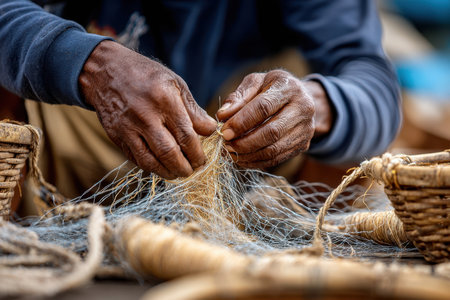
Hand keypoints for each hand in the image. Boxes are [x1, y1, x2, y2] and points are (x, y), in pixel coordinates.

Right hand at [79, 41, 216, 178]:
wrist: (104, 71)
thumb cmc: (145, 75)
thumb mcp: (174, 83)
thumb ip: (193, 109)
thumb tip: (210, 130)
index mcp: (164, 100)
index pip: (186, 136)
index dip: (197, 153)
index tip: (203, 160)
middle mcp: (144, 115)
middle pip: (168, 153)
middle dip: (184, 168)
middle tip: (192, 170)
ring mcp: (127, 128)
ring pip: (150, 161)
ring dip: (167, 172)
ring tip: (178, 173)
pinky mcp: (115, 136)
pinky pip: (135, 159)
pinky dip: (150, 167)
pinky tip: (161, 166)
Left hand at [217, 70, 332, 168]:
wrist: (300, 98)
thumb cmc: (272, 88)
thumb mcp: (255, 82)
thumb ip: (238, 97)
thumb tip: (223, 116)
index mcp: (289, 88)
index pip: (263, 107)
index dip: (241, 122)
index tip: (224, 131)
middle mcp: (303, 108)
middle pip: (271, 132)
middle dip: (244, 142)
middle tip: (225, 145)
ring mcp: (306, 129)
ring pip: (274, 149)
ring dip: (248, 155)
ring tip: (230, 152)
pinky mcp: (303, 145)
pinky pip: (277, 159)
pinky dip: (256, 162)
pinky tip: (241, 158)